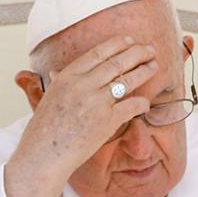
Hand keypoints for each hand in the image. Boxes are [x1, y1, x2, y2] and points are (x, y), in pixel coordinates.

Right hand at [18, 35, 157, 172]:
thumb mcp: (47, 99)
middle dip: (136, 53)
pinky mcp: (107, 121)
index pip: (97, 53)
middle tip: (150, 49)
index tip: (129, 41)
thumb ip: (58, 84)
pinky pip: (132, 105)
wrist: (43, 156)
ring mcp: (96, 102)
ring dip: (144, 71)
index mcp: (66, 76)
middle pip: (116, 62)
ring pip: (127, 80)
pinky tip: (147, 103)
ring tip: (154, 66)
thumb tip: (57, 72)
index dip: (117, 45)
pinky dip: (142, 103)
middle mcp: (82, 85)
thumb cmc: (43, 132)